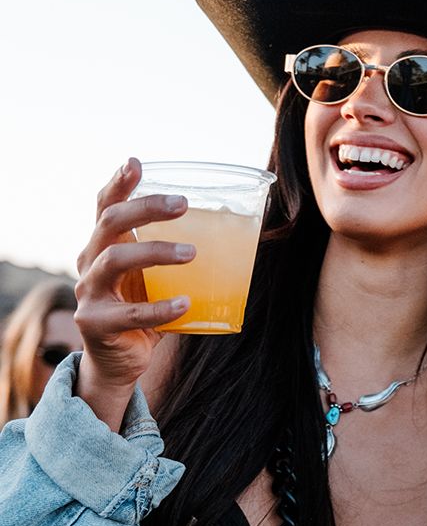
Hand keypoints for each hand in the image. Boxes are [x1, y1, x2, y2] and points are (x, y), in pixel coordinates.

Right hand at [74, 158, 193, 425]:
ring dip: (155, 252)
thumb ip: (174, 259)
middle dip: (145, 209)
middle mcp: (89, 263)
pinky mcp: (96, 323)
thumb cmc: (143, 314)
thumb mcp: (154, 281)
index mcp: (103, 247)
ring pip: (114, 260)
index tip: (136, 162)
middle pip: (109, 224)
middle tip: (182, 205)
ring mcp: (89, 293)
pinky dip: (161, 308)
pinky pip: (131, 313)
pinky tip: (186, 303)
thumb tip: (239, 238)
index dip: (118, 183)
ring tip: (191, 253)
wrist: (119, 363)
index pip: (105, 207)